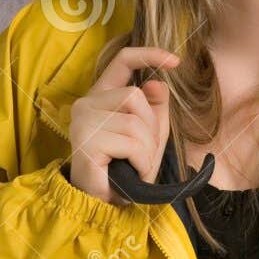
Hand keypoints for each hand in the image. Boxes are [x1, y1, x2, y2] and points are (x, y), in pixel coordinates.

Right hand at [67, 46, 179, 205]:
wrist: (103, 203)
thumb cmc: (124, 168)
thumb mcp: (148, 134)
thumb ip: (155, 107)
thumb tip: (157, 83)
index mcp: (101, 96)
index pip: (122, 61)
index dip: (149, 55)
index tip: (175, 61)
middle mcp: (86, 104)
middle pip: (134, 96)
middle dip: (151, 126)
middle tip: (144, 152)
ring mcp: (83, 122)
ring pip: (135, 121)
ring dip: (147, 149)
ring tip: (137, 165)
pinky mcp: (86, 142)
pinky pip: (131, 143)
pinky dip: (141, 161)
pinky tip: (131, 172)